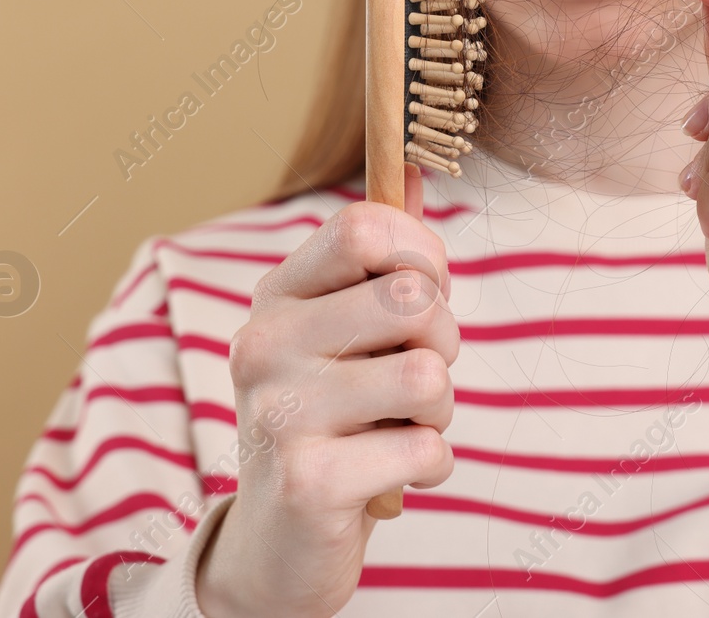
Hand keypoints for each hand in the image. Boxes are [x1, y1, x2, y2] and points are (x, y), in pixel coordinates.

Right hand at [196, 166, 459, 616]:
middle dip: (445, 339)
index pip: (362, 226)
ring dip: (440, 411)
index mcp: (276, 297)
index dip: (422, 254)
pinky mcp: (308, 481)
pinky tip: (393, 475)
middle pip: (411, 298)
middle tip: (418, 376)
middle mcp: (264, 345)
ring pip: (428, 375)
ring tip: (402, 427)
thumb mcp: (341, 333)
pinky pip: (426, 449)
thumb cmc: (332, 419)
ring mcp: (280, 414)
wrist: (277, 541)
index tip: (427, 293)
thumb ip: (379, 260)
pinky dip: (431, 465)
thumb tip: (415, 167)